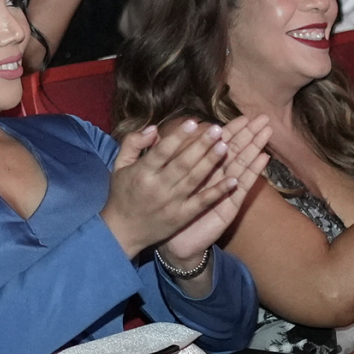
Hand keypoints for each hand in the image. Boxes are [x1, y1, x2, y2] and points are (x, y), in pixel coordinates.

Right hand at [101, 114, 270, 260]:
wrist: (122, 231)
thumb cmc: (122, 194)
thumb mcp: (119, 165)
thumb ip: (133, 144)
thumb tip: (154, 129)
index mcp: (142, 173)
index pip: (162, 151)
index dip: (178, 136)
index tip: (194, 122)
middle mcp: (157, 187)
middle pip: (182, 163)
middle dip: (201, 145)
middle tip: (218, 129)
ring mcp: (171, 203)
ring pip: (194, 180)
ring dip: (211, 163)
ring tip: (225, 146)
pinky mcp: (182, 217)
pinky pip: (202, 202)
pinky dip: (218, 192)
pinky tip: (234, 180)